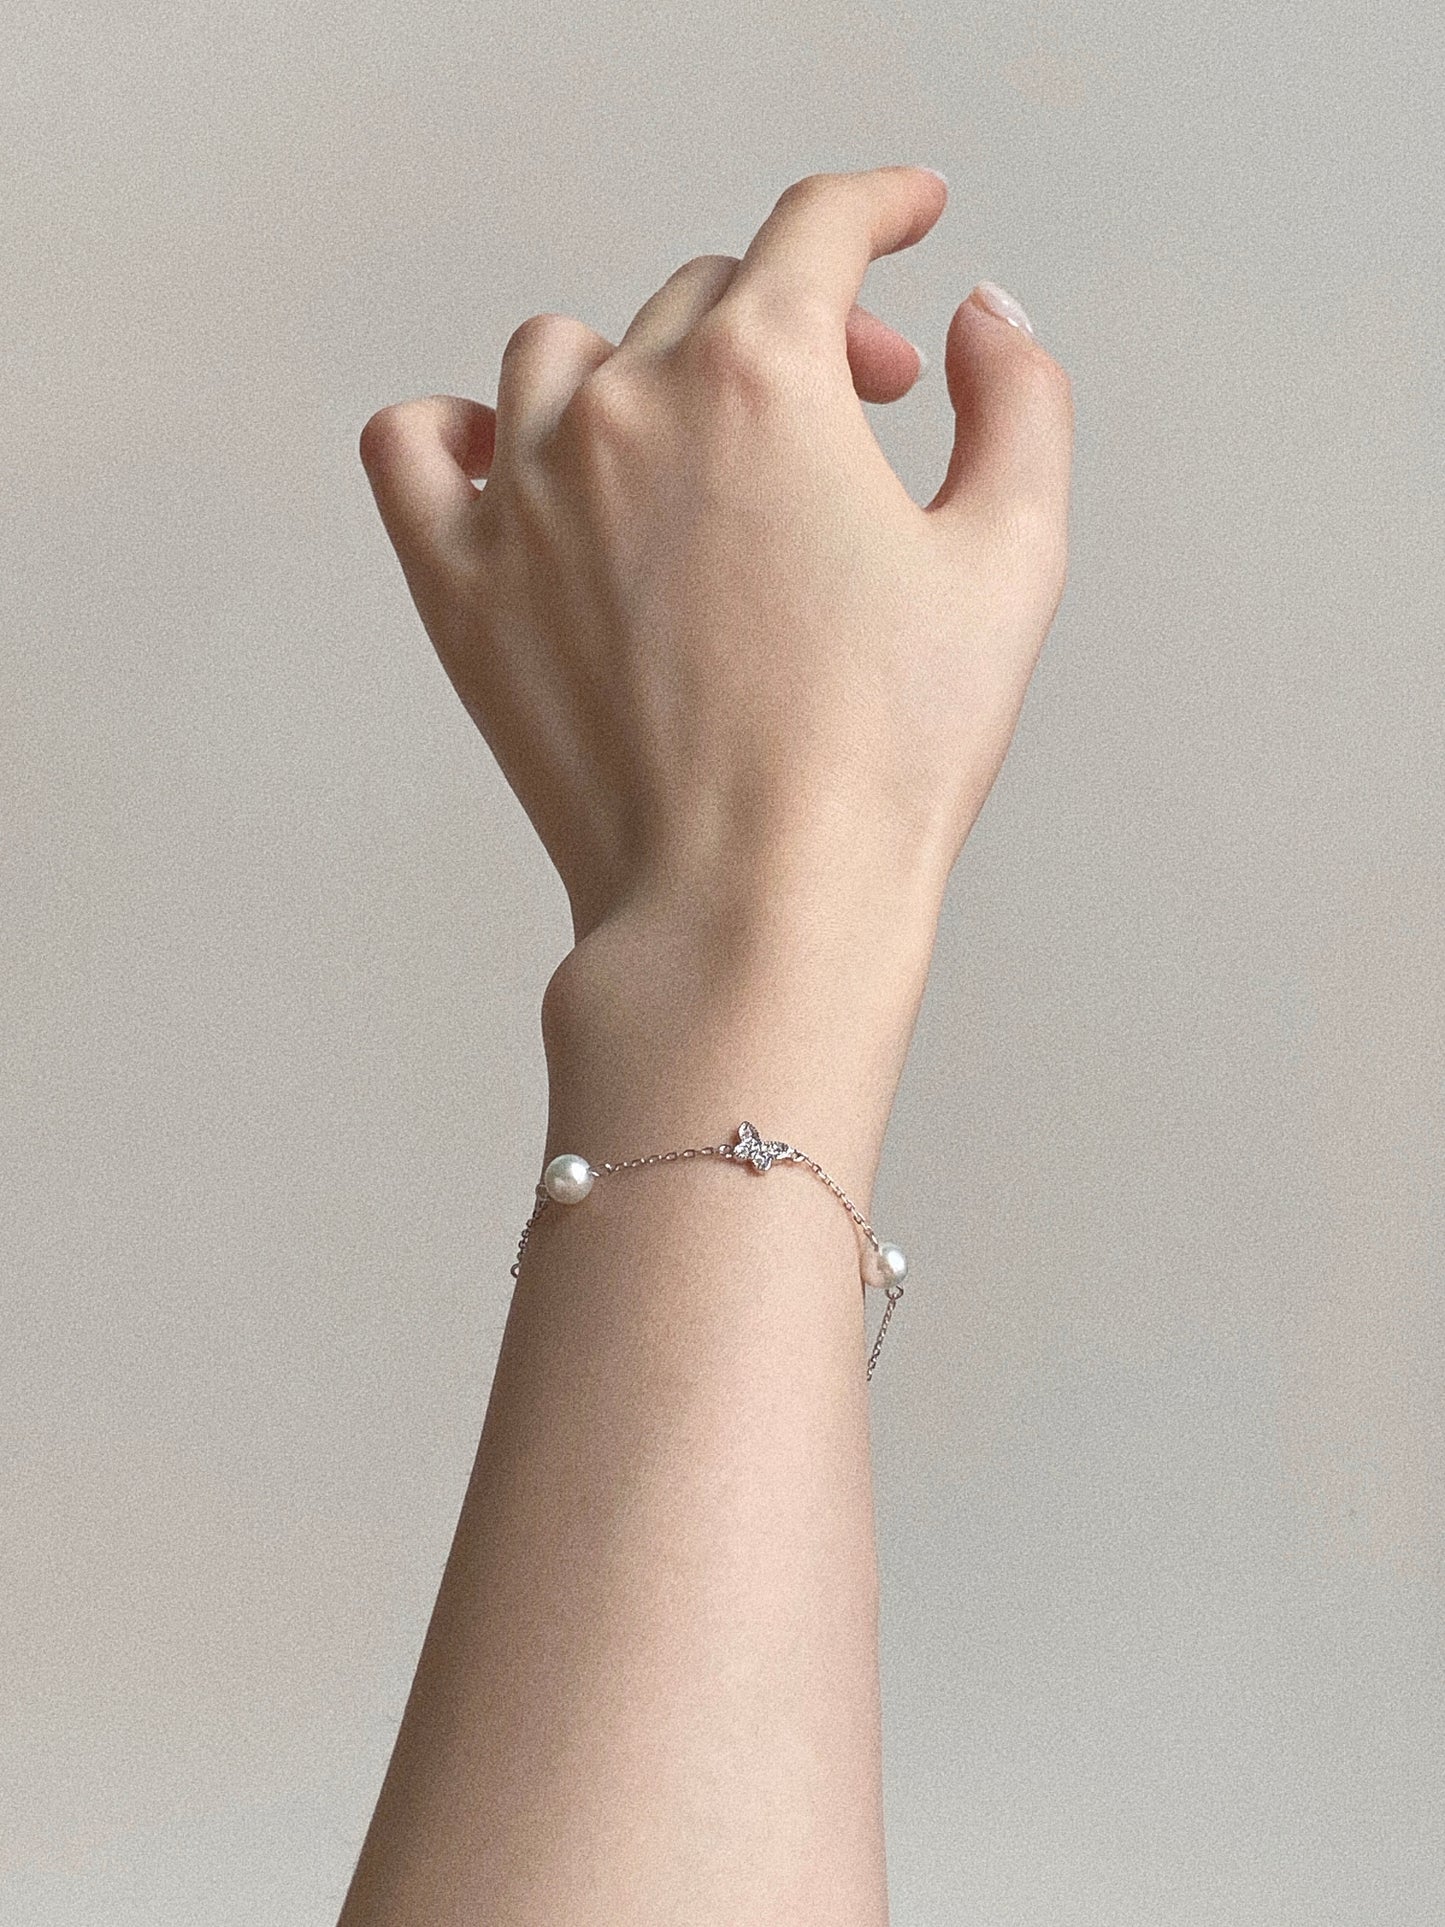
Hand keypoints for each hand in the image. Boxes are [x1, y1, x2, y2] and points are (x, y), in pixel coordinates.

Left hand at [358, 166, 1073, 955]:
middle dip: (800, 327)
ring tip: (702, 451)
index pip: (817, 228)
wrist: (753, 902)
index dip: (881, 206)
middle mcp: (627, 407)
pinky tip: (513, 460)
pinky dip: (459, 431)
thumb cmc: (881, 756)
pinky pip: (414, 447)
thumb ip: (1019, 403)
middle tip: (862, 410)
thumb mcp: (1012, 561)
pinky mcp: (462, 587)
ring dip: (645, 369)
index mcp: (763, 378)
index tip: (904, 215)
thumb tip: (981, 319)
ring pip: (564, 354)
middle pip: (706, 297)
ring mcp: (525, 495)